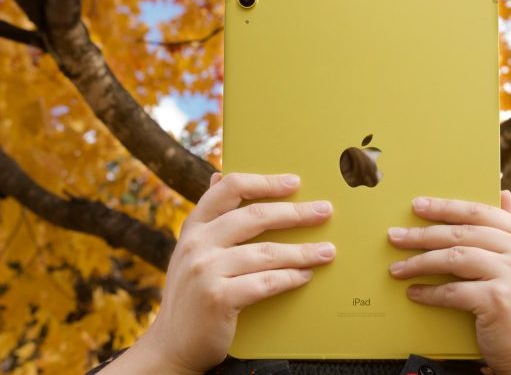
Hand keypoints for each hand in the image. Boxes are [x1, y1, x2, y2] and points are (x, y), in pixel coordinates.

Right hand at [102, 173, 334, 374]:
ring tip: (327, 251)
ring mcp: (205, 270)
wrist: (173, 345)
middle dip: (296, 213)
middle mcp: (197, 243)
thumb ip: (211, 218)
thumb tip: (220, 176)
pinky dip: (290, 278)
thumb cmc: (193, 292)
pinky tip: (305, 275)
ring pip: (267, 252)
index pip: (230, 188)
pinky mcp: (217, 298)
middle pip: (256, 216)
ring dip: (303, 251)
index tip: (295, 182)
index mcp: (195, 226)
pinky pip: (265, 282)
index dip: (265, 182)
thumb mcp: (193, 249)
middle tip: (325, 211)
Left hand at [388, 191, 510, 374]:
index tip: (418, 205)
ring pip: (454, 258)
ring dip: (420, 263)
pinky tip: (414, 293)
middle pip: (462, 233)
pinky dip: (430, 293)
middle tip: (395, 236)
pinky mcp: (498, 300)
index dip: (446, 207)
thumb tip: (502, 192)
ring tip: (396, 268)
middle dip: (423, 234)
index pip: (480, 212)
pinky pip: (453, 291)